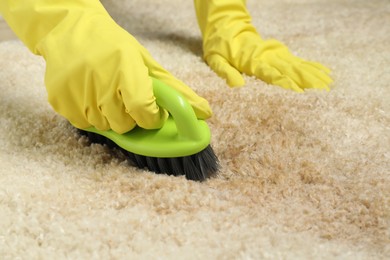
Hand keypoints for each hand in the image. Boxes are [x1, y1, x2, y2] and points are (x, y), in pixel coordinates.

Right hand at [0, 0, 211, 133]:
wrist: (69, 29)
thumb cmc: (112, 46)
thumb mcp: (145, 62)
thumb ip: (174, 90)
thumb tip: (205, 113)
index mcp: (126, 70)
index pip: (144, 112)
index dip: (151, 117)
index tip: (151, 111)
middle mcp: (100, 83)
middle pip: (124, 126)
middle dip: (131, 117)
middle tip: (125, 97)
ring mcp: (77, 93)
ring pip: (104, 128)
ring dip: (110, 117)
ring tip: (105, 93)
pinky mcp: (60, 101)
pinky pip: (83, 124)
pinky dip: (90, 116)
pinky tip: (89, 95)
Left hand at [194, 0, 332, 91]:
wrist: (226, 27)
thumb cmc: (219, 47)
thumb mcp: (216, 60)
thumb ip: (226, 72)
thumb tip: (238, 86)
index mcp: (251, 61)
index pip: (270, 73)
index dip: (284, 81)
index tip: (298, 90)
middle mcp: (266, 57)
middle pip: (289, 69)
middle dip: (305, 80)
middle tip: (322, 90)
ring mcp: (274, 54)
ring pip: (296, 64)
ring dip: (312, 74)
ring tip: (328, 83)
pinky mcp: (278, 52)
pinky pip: (296, 60)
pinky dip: (310, 66)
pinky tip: (323, 71)